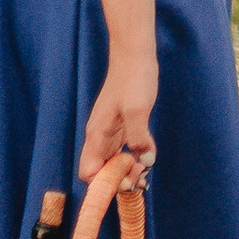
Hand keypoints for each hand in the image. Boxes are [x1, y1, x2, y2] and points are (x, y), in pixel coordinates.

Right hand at [81, 60, 158, 187]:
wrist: (134, 55)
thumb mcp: (137, 110)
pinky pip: (123, 148)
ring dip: (127, 170)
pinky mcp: (121, 125)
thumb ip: (138, 138)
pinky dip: (134, 156)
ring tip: (145, 171)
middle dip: (119, 180)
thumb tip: (144, 161)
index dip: (106, 183)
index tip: (128, 180)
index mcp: (97, 135)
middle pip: (101, 170)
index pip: (90, 172)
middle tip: (141, 177)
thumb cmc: (133, 79)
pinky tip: (148, 155)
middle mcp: (100, 136)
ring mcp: (110, 131)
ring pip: (112, 161)